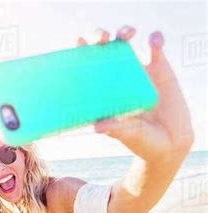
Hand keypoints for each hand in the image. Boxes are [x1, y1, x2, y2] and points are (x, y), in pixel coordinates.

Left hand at [77, 26, 193, 161]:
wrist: (168, 143)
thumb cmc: (139, 140)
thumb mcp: (127, 134)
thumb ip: (115, 128)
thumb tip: (97, 127)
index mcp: (101, 90)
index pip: (86, 66)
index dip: (81, 52)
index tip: (79, 42)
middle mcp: (115, 76)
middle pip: (104, 49)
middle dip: (100, 37)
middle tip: (102, 37)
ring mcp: (137, 71)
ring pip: (127, 43)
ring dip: (124, 32)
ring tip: (126, 34)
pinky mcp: (159, 69)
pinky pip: (155, 48)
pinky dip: (155, 40)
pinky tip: (154, 41)